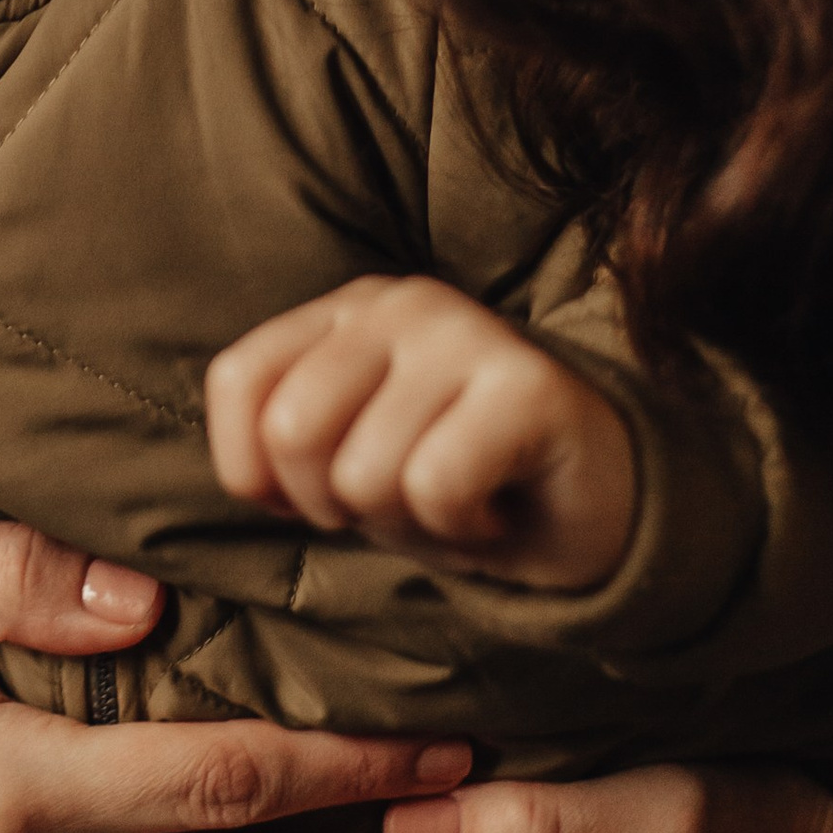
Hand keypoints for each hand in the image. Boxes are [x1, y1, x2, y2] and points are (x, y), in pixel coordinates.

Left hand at [206, 275, 636, 585]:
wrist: (594, 513)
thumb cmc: (458, 485)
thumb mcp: (348, 461)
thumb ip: (281, 446)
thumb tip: (250, 472)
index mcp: (345, 311)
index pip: (237, 383)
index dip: (259, 472)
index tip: (323, 493)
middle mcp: (401, 304)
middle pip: (291, 432)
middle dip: (334, 505)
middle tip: (401, 500)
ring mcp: (467, 333)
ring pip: (365, 474)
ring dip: (408, 523)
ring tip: (458, 498)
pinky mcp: (528, 384)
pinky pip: (436, 486)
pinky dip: (458, 529)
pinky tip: (495, 507)